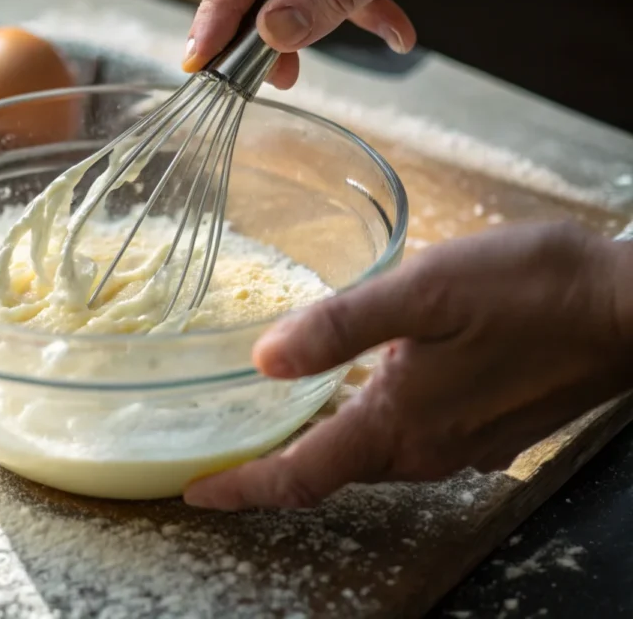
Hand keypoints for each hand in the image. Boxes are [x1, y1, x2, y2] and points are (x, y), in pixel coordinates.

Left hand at [184, 222, 632, 510]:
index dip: (242, 488)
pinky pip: (403, 438)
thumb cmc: (531, 292)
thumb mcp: (422, 292)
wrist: (629, 307)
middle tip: (218, 450)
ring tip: (270, 420)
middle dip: (269, 467)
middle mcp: (425, 450)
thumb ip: (340, 328)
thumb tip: (264, 359)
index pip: (300, 477)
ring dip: (314, 445)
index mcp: (399, 425)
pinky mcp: (483, 426)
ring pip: (366, 455)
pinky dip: (359, 425)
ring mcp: (458, 443)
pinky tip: (348, 391)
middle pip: (327, 473)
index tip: (196, 493)